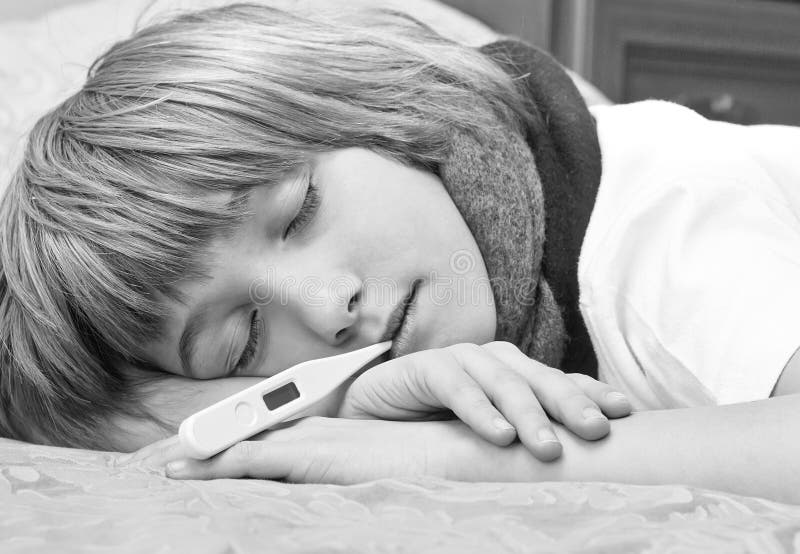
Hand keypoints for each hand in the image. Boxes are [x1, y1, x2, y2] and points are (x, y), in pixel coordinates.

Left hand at [124, 417, 471, 483]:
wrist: (451, 451)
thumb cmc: (419, 466)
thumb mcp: (369, 477)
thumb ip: (344, 478)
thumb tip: (328, 488)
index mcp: (321, 439)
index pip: (263, 442)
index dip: (225, 448)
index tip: (189, 460)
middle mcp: (308, 434)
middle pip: (241, 440)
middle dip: (198, 448)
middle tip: (154, 461)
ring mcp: (309, 441)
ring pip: (236, 446)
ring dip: (195, 455)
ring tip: (153, 465)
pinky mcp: (314, 453)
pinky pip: (253, 457)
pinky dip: (215, 461)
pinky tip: (185, 470)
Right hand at [338, 341, 631, 460]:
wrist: (370, 422)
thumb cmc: (435, 435)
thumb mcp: (486, 441)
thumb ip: (522, 442)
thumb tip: (577, 466)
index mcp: (514, 378)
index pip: (559, 382)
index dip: (590, 393)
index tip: (622, 414)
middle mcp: (492, 363)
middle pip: (538, 377)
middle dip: (569, 402)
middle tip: (595, 432)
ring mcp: (459, 361)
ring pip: (502, 379)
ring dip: (527, 411)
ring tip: (548, 447)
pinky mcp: (423, 366)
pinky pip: (455, 383)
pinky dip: (478, 408)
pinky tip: (498, 435)